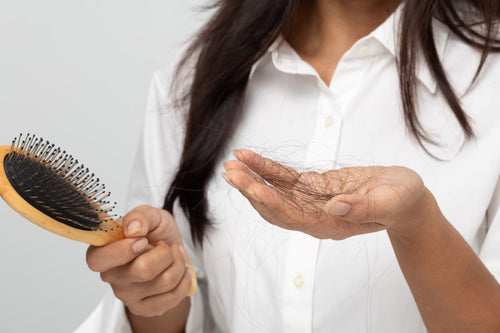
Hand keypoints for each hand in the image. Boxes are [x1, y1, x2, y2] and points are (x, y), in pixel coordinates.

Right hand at [86, 205, 193, 316]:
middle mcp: (110, 276)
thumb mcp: (151, 214)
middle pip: (143, 270)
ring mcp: (126, 295)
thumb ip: (140, 216)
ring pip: (164, 281)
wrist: (172, 252)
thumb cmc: (155, 232)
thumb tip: (133, 229)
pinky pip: (173, 297)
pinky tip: (181, 270)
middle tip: (164, 246)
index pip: (98, 260)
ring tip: (175, 255)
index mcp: (102, 251)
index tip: (143, 240)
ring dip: (178, 263)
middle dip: (165, 253)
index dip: (124, 250)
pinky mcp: (144, 308)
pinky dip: (184, 279)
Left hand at [222, 149, 434, 239]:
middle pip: (276, 207)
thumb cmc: (401, 200)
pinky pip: (284, 177)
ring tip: (232, 165)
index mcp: (331, 225)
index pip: (295, 217)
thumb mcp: (390, 202)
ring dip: (252, 179)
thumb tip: (333, 207)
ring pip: (275, 192)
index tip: (254, 189)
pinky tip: (248, 157)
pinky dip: (266, 168)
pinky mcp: (312, 185)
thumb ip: (362, 207)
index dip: (273, 204)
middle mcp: (314, 216)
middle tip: (232, 173)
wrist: (404, 195)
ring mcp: (311, 201)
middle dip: (252, 191)